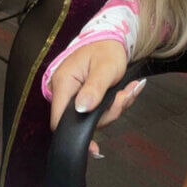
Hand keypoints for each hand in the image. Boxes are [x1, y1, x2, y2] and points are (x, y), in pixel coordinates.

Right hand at [49, 40, 144, 155]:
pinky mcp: (83, 99)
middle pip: (80, 121)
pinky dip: (113, 106)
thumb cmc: (107, 50)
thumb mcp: (106, 67)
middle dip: (107, 114)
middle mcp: (65, 90)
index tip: (94, 145)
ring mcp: (74, 96)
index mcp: (64, 81)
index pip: (59, 119)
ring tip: (127, 90)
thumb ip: (94, 88)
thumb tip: (82, 109)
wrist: (111, 40)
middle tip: (124, 98)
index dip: (75, 133)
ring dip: (114, 109)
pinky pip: (97, 112)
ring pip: (92, 118)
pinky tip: (124, 93)